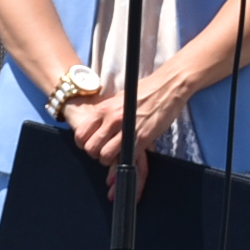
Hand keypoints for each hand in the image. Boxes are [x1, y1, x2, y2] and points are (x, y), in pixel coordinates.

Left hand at [62, 63, 195, 177]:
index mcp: (104, 109)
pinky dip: (125, 163)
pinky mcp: (142, 138)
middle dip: (96, 155)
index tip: (91, 145)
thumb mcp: (119, 98)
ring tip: (116, 157)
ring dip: (109, 161)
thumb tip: (99, 123)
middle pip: (91, 148)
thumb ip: (107, 112)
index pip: (81, 134)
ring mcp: (127, 129)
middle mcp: (112, 119)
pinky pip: (126, 158)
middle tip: (104, 153)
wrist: (168, 87)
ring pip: (105, 156)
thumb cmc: (145, 91)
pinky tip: (128, 158)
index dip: (84, 144)